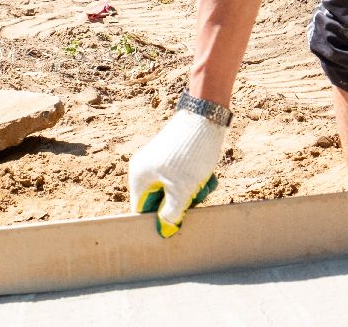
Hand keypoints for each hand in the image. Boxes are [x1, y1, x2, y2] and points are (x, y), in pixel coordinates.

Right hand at [127, 101, 228, 236]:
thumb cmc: (191, 154)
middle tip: (197, 198)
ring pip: (174, 189)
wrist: (206, 116)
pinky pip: (182, 176)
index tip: (175, 226)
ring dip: (191, 191)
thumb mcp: (182, 190)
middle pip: (160, 200)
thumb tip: (165, 232)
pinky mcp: (174, 155)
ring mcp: (159, 160)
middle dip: (180, 203)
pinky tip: (208, 175)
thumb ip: (172, 213)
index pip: (142, 210)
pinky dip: (194, 179)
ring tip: (205, 182)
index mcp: (139, 178)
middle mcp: (145, 169)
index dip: (157, 221)